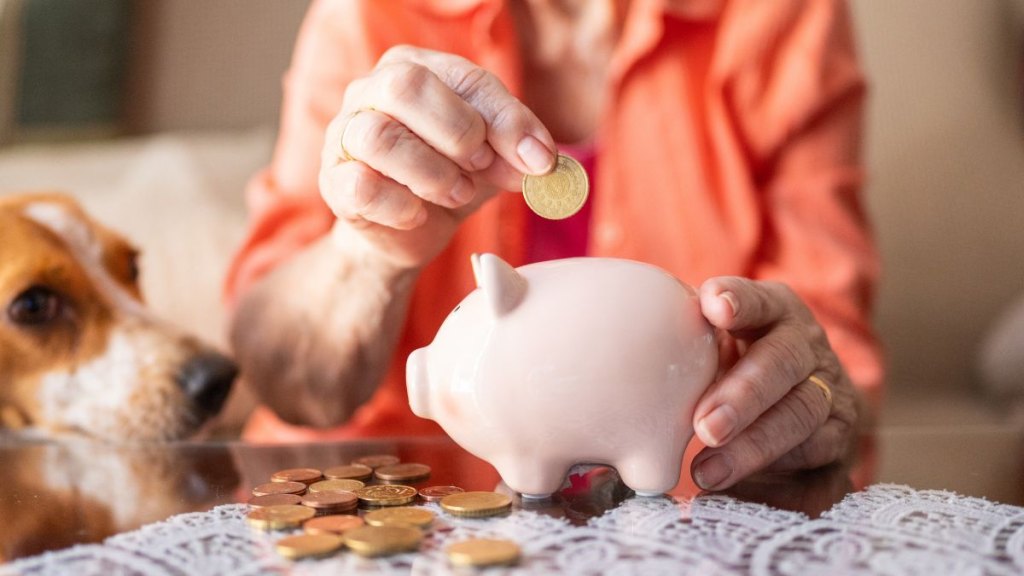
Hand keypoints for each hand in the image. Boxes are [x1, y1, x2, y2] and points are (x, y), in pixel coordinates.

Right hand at [319, 45, 556, 269]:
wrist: (404, 232)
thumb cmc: (446, 177)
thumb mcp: (490, 158)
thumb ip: (514, 150)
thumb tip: (541, 159)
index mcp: (414, 68)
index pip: (464, 77)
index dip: (506, 119)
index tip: (538, 159)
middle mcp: (370, 91)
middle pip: (405, 86)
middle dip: (457, 130)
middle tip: (481, 164)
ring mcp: (344, 134)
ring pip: (378, 137)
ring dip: (432, 173)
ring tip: (456, 193)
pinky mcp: (333, 181)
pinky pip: (361, 185)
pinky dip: (400, 205)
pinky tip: (418, 214)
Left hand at [690, 278, 860, 490]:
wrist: (792, 415)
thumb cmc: (734, 371)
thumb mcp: (713, 350)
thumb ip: (687, 346)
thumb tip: (630, 362)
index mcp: (773, 311)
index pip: (760, 300)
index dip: (740, 301)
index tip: (713, 306)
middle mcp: (806, 345)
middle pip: (783, 361)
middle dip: (743, 394)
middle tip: (705, 426)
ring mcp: (827, 388)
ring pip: (799, 412)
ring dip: (753, 443)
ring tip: (707, 470)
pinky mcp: (836, 434)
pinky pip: (813, 451)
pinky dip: (773, 468)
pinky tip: (736, 482)